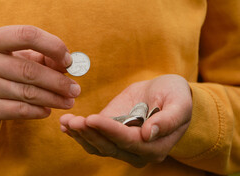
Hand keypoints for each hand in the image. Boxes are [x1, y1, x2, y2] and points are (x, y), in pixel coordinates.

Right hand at [0, 25, 80, 137]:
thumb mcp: (7, 58)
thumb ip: (36, 57)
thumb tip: (68, 64)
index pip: (26, 34)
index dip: (52, 46)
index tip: (68, 60)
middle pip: (28, 69)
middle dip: (58, 81)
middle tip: (76, 89)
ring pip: (26, 92)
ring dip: (53, 98)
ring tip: (68, 101)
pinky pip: (18, 110)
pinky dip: (38, 111)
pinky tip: (48, 110)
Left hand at [60, 74, 191, 166]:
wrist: (165, 93)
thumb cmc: (175, 96)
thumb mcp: (179, 102)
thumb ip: (168, 119)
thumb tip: (149, 134)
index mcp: (156, 146)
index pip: (129, 141)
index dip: (110, 131)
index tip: (93, 119)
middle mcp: (137, 151)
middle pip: (109, 147)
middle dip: (90, 133)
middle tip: (73, 120)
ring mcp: (122, 145)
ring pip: (97, 146)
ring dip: (80, 135)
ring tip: (66, 121)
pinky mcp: (110, 135)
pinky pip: (93, 139)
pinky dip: (78, 133)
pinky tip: (65, 124)